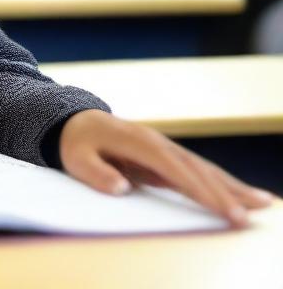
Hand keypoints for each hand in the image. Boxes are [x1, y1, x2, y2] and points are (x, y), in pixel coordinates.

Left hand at [58, 110, 273, 226]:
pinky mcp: (169, 157)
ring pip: (205, 169)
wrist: (76, 121)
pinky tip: (245, 195)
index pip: (175, 170)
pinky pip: (200, 171)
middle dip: (225, 193)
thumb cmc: (76, 143)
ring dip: (234, 187)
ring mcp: (166, 148)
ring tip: (265, 203)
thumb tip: (121, 189)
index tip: (224, 212)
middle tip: (251, 218)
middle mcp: (158, 142)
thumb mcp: (77, 159)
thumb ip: (96, 174)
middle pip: (198, 169)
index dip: (201, 191)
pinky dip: (224, 183)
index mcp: (139, 142)